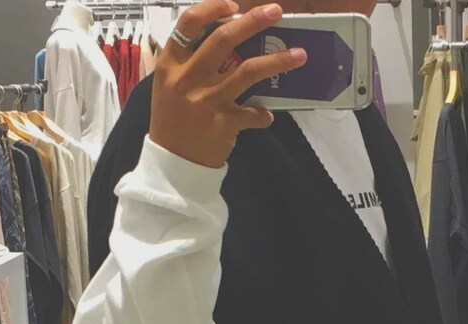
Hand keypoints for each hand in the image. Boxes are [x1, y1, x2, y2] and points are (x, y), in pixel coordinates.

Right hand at [150, 0, 307, 168]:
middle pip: (224, 39)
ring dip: (277, 61)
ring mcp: (208, 100)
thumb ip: (188, 63)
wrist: (172, 164)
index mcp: (172, 63)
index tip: (234, 5)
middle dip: (253, 21)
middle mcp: (189, 77)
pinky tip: (266, 116)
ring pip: (248, 71)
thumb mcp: (168, 85)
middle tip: (276, 11)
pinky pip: (253, 113)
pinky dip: (262, 115)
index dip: (213, 8)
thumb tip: (224, 42)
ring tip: (299, 55)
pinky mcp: (224, 122)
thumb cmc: (172, 121)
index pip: (189, 23)